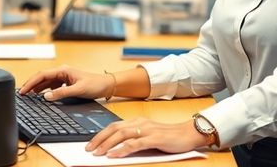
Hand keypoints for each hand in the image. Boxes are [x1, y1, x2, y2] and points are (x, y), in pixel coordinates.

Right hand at [18, 65, 114, 100]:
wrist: (106, 85)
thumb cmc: (95, 84)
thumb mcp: (78, 90)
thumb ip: (61, 93)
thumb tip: (46, 96)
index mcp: (63, 70)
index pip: (42, 75)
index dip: (31, 83)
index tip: (23, 90)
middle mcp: (62, 72)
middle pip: (42, 77)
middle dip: (31, 85)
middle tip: (22, 93)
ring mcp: (64, 77)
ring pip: (46, 81)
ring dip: (37, 87)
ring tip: (29, 95)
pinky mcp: (67, 82)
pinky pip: (52, 85)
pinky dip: (45, 89)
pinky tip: (42, 95)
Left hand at [86, 118, 208, 157]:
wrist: (189, 134)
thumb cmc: (169, 137)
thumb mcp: (148, 136)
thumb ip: (134, 139)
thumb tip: (116, 148)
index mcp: (137, 121)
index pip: (114, 125)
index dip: (100, 134)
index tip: (90, 143)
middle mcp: (140, 123)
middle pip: (114, 128)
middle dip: (99, 139)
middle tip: (88, 149)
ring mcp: (147, 130)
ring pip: (122, 135)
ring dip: (107, 144)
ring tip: (97, 152)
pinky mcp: (154, 138)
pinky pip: (135, 144)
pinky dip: (122, 149)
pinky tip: (114, 154)